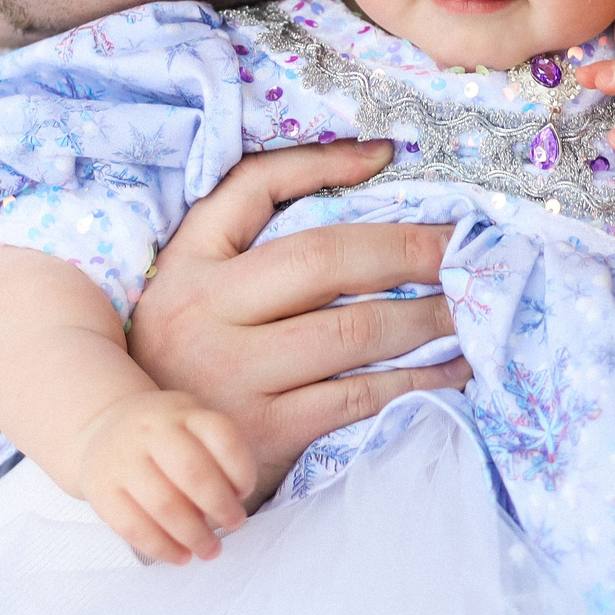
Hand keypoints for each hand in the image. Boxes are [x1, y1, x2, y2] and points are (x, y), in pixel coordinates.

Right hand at [77, 390, 255, 563]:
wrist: (101, 428)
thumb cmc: (163, 437)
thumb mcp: (190, 424)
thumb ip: (215, 455)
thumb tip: (233, 505)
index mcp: (181, 412)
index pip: (221, 434)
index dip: (241, 468)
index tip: (245, 492)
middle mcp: (150, 431)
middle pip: (193, 471)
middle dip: (221, 505)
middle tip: (235, 524)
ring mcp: (122, 460)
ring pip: (164, 503)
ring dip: (194, 534)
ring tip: (211, 549)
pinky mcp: (100, 490)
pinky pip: (133, 527)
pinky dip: (162, 548)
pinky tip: (180, 557)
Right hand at [128, 141, 461, 504]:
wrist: (145, 458)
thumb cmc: (186, 358)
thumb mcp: (193, 285)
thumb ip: (251, 226)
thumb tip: (367, 164)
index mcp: (188, 264)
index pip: (252, 187)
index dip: (323, 163)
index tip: (388, 155)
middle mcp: (205, 313)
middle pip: (323, 259)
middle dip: (406, 247)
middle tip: (463, 245)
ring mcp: (234, 375)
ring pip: (352, 330)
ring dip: (426, 316)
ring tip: (469, 306)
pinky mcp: (265, 434)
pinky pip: (358, 397)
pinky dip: (416, 379)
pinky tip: (451, 368)